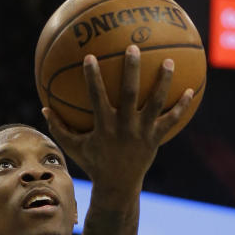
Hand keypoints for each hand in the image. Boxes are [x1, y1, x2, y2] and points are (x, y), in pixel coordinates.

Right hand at [42, 45, 197, 188]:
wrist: (117, 187)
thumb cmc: (93, 163)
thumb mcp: (73, 147)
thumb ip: (59, 127)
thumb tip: (43, 107)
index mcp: (104, 127)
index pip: (96, 97)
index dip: (93, 78)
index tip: (90, 57)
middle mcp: (124, 127)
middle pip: (129, 94)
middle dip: (131, 70)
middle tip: (133, 47)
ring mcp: (142, 132)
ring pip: (155, 103)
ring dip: (163, 82)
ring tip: (168, 62)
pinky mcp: (155, 139)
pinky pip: (171, 120)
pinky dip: (181, 106)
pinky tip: (190, 90)